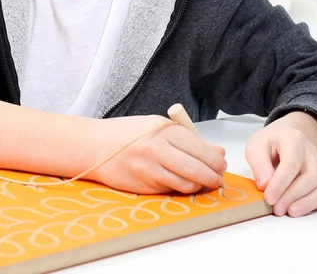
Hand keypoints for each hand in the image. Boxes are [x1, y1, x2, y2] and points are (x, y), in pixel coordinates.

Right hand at [91, 115, 226, 193]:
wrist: (95, 146)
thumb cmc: (127, 134)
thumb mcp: (157, 127)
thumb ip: (187, 138)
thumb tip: (217, 151)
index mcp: (163, 129)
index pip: (200, 147)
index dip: (216, 159)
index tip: (221, 163)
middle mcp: (156, 148)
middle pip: (196, 168)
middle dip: (213, 176)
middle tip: (217, 177)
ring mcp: (149, 169)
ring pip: (186, 184)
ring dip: (199, 185)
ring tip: (202, 181)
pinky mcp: (143, 186)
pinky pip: (171, 190)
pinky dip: (181, 189)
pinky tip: (182, 183)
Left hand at [245, 121, 316, 216]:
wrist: (284, 138)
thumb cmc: (270, 142)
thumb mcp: (256, 146)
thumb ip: (258, 163)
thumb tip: (265, 185)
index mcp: (293, 139)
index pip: (291, 162)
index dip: (281, 182)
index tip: (269, 197)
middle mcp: (310, 152)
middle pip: (309, 176)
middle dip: (292, 195)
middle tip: (277, 208)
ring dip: (305, 203)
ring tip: (288, 212)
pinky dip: (311, 204)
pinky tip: (298, 210)